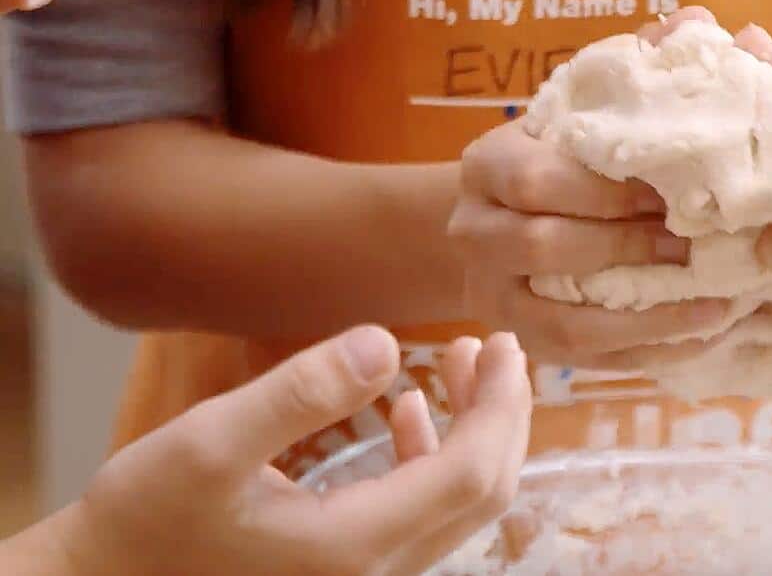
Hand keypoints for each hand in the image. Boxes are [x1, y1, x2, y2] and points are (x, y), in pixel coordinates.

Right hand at [64, 326, 530, 575]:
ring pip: (457, 503)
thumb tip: (387, 342)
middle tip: (498, 345)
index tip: (503, 342)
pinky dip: (431, 456)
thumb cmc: (145, 517)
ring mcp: (364, 575)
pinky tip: (408, 410)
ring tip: (461, 360)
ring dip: (471, 430)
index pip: (472, 473)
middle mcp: (375, 571)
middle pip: (483, 492)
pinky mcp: (345, 567)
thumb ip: (301, 392)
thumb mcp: (209, 442)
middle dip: (501, 413)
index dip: (501, 405)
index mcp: (355, 543)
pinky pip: (420, 512)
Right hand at [450, 29, 731, 365]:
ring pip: (563, 320)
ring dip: (646, 316)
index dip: (604, 189)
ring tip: (716, 305)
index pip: (535, 178)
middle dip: (628, 247)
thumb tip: (695, 22)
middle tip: (700, 245)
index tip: (671, 191)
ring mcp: (494, 296)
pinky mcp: (525, 342)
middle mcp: (473, 232)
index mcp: (487, 164)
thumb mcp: (589, 106)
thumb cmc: (568, 154)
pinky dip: (647, 351)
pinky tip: (701, 335)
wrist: (507, 217)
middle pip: (544, 247)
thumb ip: (638, 66)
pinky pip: (585, 359)